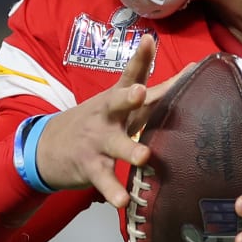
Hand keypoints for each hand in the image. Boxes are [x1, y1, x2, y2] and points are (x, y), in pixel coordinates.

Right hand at [34, 35, 179, 207]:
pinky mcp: (90, 166)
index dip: (140, 58)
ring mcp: (97, 141)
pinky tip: (123, 201)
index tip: (150, 40)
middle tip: (139, 93)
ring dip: (129, 150)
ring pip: (115, 145)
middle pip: (118, 103)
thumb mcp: (121, 106)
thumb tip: (194, 70)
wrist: (47, 147)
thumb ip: (156, 91)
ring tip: (143, 157)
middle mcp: (107, 116)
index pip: (131, 75)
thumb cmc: (99, 123)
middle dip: (128, 98)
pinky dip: (114, 191)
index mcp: (117, 100)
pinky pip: (104, 180)